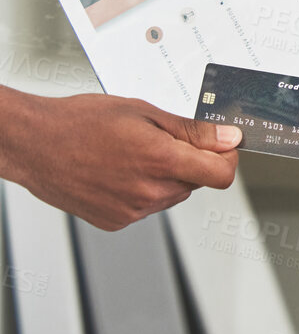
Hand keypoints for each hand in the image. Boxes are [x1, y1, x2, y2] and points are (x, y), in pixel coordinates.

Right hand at [0, 90, 239, 230]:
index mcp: (161, 160)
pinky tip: (117, 172)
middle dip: (189, 162)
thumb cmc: (80, 122)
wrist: (34, 145)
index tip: (221, 146)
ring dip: (165, 176)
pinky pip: (147, 206)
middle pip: (196, 182)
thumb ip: (192, 131)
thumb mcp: (143, 113)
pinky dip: (142, 190)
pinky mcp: (116, 221)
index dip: (227, 158)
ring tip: (130, 154)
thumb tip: (229, 138)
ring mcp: (132, 211)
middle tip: (158, 140)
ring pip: (172, 194)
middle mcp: (150, 192)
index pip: (221, 175)